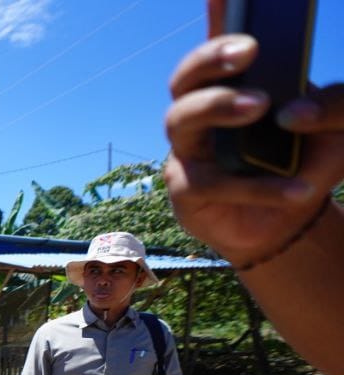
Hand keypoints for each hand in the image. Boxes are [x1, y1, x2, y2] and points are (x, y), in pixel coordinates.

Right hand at [163, 16, 343, 264]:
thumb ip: (332, 106)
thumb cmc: (309, 159)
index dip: (216, 13)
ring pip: (181, 121)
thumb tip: (294, 112)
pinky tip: (297, 188)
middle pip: (184, 78)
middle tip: (247, 51)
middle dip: (209, 60)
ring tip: (259, 106)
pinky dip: (257, 186)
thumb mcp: (340, 126)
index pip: (219, 45)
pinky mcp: (188, 192)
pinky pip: (212, 182)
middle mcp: (201, 112)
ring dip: (217, 107)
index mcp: (235, 85)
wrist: (293, 220)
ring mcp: (188, 150)